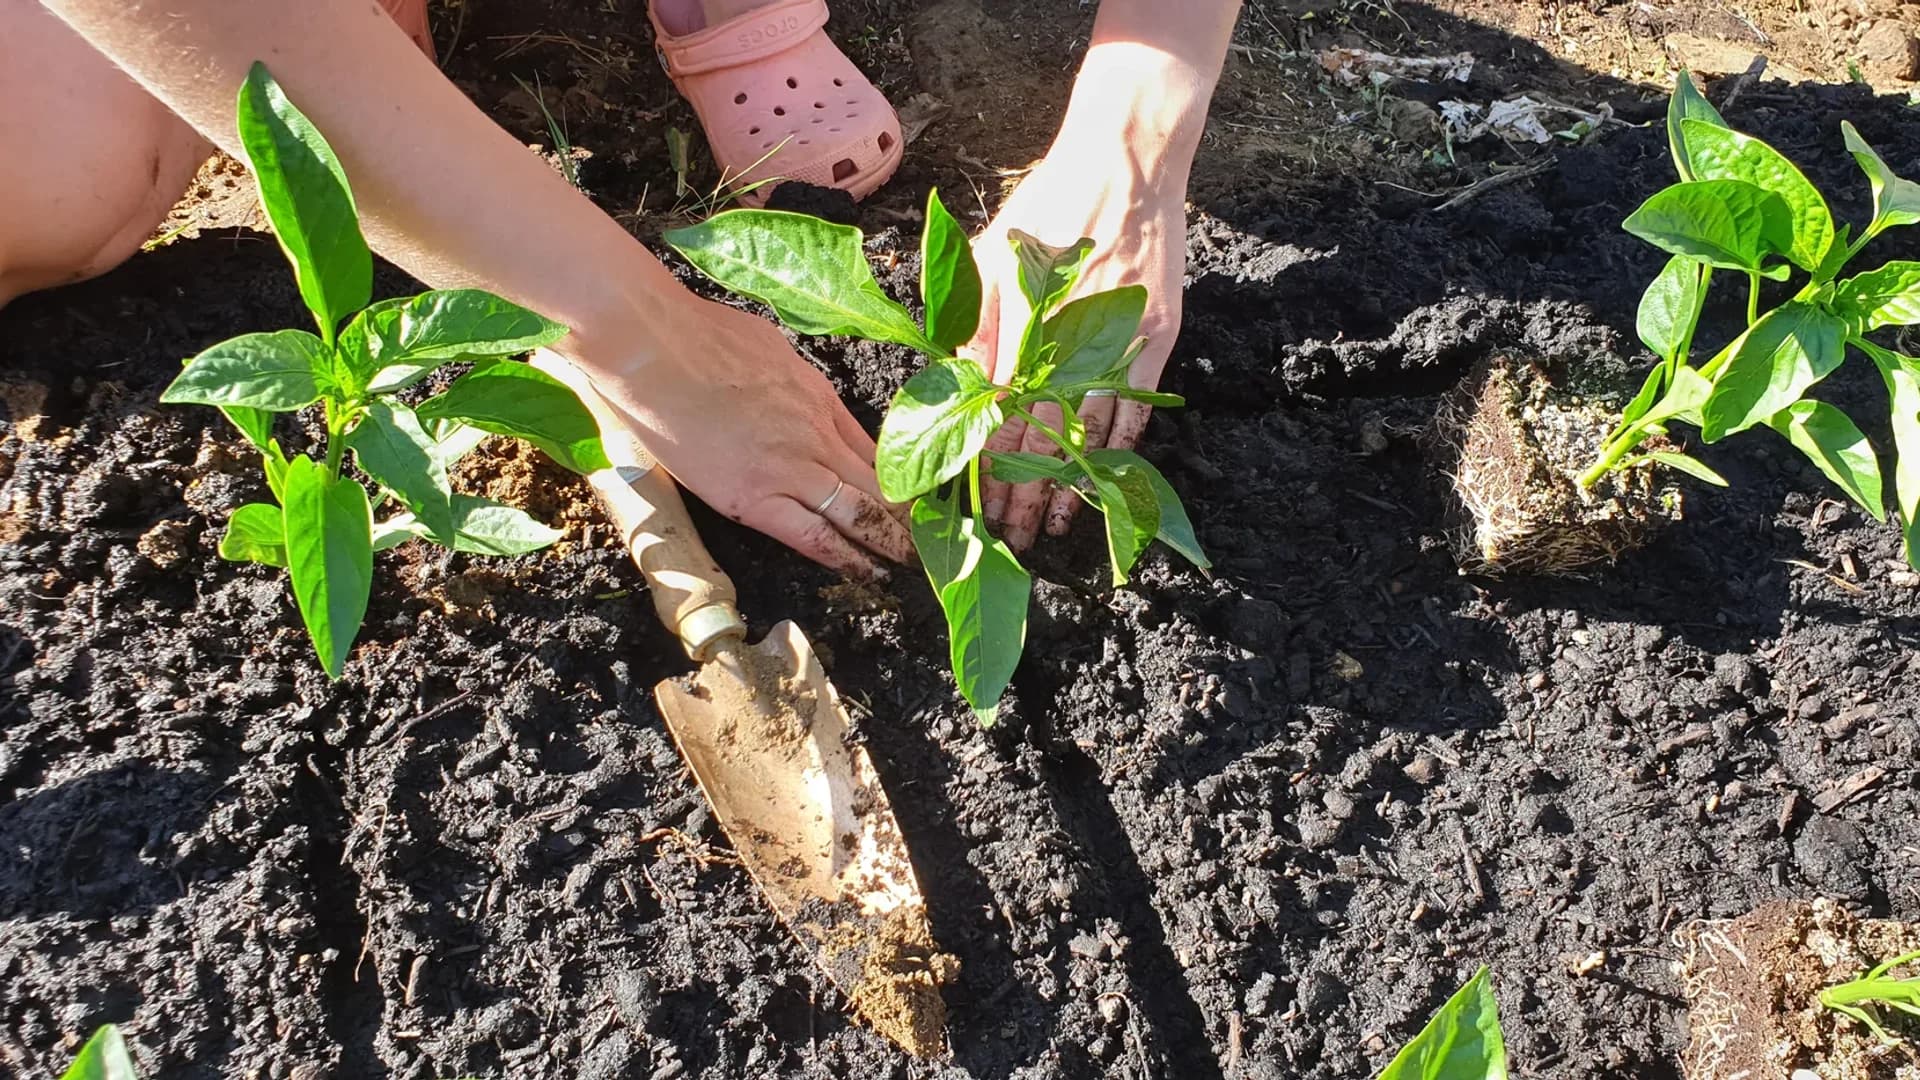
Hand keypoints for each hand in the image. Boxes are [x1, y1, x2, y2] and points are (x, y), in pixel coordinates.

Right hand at [589, 296, 912, 579]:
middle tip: (939, 540)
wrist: (652, 347)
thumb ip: (793, 380)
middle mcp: (815, 435)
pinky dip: (845, 556)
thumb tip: (794, 391)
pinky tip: (868, 572)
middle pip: (879, 483)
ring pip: (857, 512)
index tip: (922, 497)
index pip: (876, 449)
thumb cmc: (698, 336)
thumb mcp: (771, 346)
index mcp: (819, 398)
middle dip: (911, 515)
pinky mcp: (753, 497)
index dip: (903, 477)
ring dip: (890, 541)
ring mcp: (788, 467)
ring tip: (915, 563)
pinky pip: (811, 535)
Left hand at [972, 140, 1188, 550]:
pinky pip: (1133, 409)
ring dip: (1068, 485)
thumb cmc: (1049, 201)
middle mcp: (1069, 341)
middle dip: (1022, 493)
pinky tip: (1103, 481)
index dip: (985, 465)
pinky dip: (1116, 451)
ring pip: (1087, 434)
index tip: (974, 505)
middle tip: (1009, 538)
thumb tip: (952, 379)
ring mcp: (1117, 343)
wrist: (1126, 160)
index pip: (998, 414)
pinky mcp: (1154, 339)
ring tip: (1053, 527)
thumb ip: (971, 317)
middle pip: (1041, 436)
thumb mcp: (992, 251)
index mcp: (1024, 321)